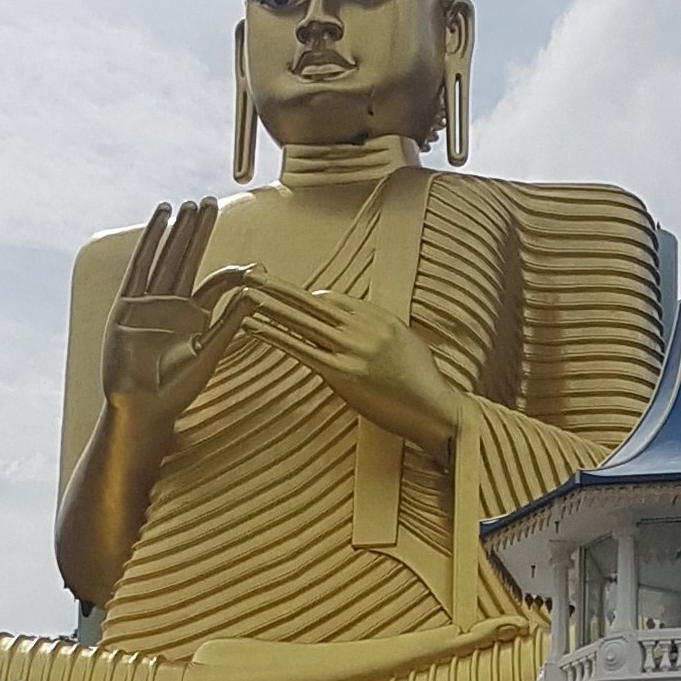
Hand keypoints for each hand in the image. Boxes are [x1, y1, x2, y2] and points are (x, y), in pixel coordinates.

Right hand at [100, 200, 251, 429]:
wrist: (143, 408)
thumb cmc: (175, 390)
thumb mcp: (210, 353)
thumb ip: (230, 323)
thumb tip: (255, 294)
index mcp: (194, 318)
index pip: (215, 283)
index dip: (233, 271)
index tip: (255, 265)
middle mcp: (171, 306)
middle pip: (188, 259)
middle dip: (198, 231)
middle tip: (210, 202)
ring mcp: (149, 303)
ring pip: (167, 256)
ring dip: (177, 230)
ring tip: (186, 204)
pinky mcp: (128, 306)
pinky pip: (142, 265)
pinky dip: (152, 241)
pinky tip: (162, 218)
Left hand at [234, 274, 461, 453]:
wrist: (435, 408)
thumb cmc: (422, 381)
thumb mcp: (403, 343)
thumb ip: (376, 330)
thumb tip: (354, 326)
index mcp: (377, 317)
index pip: (333, 299)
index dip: (305, 297)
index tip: (284, 294)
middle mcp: (362, 327)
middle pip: (311, 302)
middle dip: (278, 287)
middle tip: (251, 273)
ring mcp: (350, 349)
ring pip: (301, 321)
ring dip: (269, 306)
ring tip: (245, 293)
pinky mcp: (341, 373)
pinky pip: (301, 349)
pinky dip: (275, 336)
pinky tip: (256, 327)